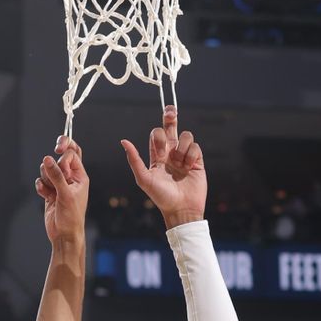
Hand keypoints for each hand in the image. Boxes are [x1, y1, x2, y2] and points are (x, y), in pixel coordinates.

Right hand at [35, 136, 89, 243]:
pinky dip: (41, 187)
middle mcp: (70, 178)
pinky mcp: (50, 191)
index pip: (72, 154)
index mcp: (80, 176)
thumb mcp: (65, 194)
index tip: (58, 155)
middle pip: (61, 157)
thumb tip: (47, 159)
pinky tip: (45, 196)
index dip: (64, 154)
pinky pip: (41, 181)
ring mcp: (59, 184)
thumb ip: (56, 175)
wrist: (64, 235)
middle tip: (55, 149)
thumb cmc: (71, 217)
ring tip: (51, 190)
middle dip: (54, 159)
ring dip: (46, 177)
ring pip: (47, 169)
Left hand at [121, 106, 206, 228]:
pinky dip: (191, 154)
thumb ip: (134, 160)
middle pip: (171, 128)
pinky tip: (189, 166)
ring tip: (181, 163)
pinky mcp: (197, 162)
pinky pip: (196, 147)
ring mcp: (184, 157)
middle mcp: (171, 154)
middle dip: (170, 117)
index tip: (160, 148)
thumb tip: (123, 141)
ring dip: (182, 147)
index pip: (156, 135)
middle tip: (170, 111)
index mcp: (157, 157)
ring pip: (185, 136)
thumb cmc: (161, 197)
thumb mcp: (144, 179)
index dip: (158, 136)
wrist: (181, 209)